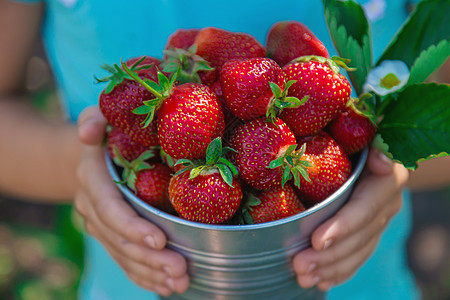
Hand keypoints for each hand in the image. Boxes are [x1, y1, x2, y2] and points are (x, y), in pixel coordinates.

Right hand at [74, 106, 189, 296]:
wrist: (85, 159)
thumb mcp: (97, 119)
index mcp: (92, 180)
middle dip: (149, 258)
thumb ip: (93, 120)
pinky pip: (124, 261)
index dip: (132, 226)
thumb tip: (89, 131)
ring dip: (151, 272)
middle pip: (120, 240)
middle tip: (180, 269)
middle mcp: (92, 208)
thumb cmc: (104, 134)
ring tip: (179, 283)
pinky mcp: (111, 237)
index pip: (110, 208)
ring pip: (124, 255)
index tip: (159, 240)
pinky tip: (165, 287)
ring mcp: (100, 227)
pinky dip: (143, 277)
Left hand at [292, 148, 408, 290]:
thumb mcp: (364, 134)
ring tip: (303, 277)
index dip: (343, 226)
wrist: (370, 147)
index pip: (365, 208)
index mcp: (387, 180)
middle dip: (329, 255)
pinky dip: (340, 272)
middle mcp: (387, 203)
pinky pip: (358, 257)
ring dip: (330, 268)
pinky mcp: (370, 233)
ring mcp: (379, 221)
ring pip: (358, 251)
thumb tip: (381, 161)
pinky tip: (321, 283)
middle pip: (359, 236)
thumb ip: (372, 146)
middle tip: (299, 265)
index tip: (317, 241)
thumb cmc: (357, 137)